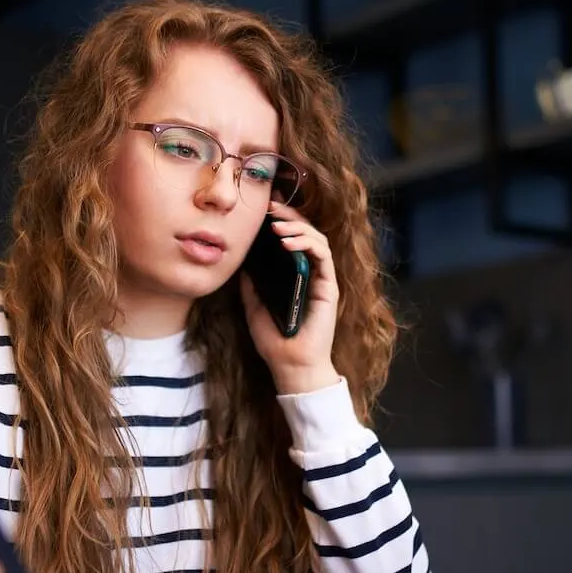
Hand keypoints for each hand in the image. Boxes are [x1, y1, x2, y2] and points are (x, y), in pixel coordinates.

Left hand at [240, 199, 340, 394]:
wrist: (291, 366)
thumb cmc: (275, 342)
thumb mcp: (254, 308)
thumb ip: (251, 285)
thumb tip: (242, 263)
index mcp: (294, 276)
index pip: (292, 240)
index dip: (281, 221)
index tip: (264, 208)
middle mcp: (311, 274)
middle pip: (306, 233)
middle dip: (288, 216)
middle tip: (270, 206)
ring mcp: (322, 279)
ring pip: (317, 239)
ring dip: (297, 227)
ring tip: (276, 226)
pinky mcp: (329, 287)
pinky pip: (323, 256)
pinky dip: (306, 243)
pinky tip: (287, 242)